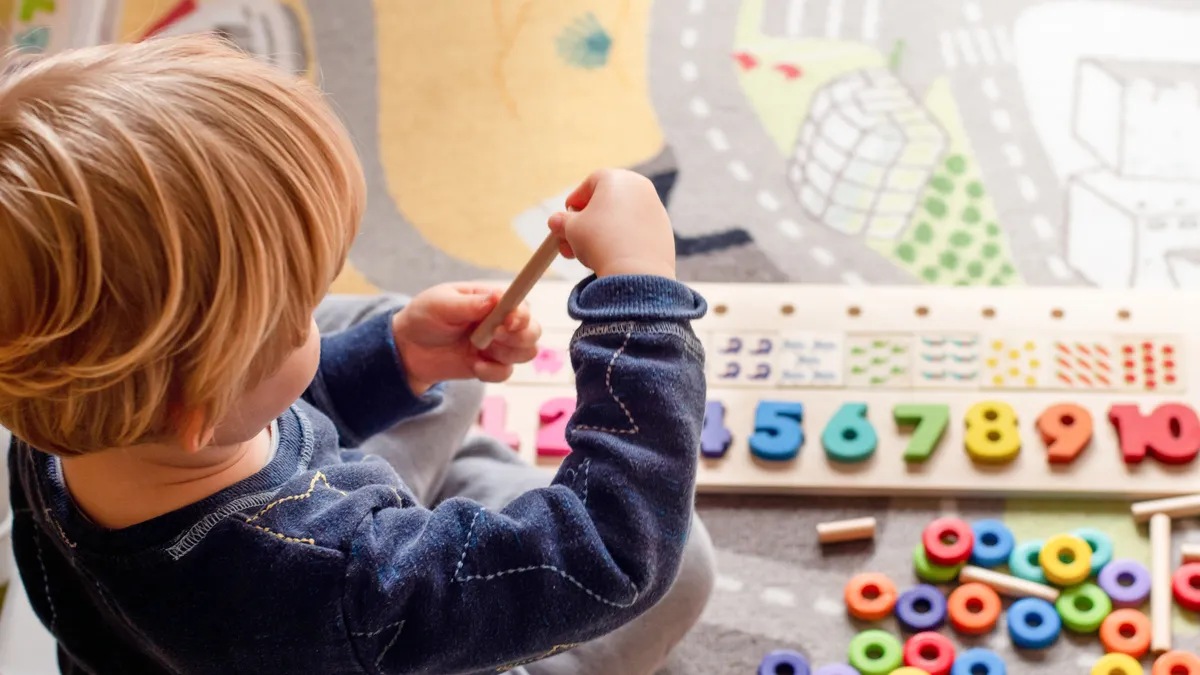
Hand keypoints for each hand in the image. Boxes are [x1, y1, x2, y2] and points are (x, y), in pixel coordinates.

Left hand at [391, 284, 541, 393]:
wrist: (407, 349)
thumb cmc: (424, 317)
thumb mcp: (440, 304)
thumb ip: (468, 304)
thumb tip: (496, 299)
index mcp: (492, 300)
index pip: (521, 304)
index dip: (521, 314)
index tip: (508, 322)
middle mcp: (501, 322)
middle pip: (533, 330)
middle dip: (520, 336)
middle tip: (495, 337)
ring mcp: (497, 345)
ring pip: (527, 352)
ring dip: (507, 354)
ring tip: (479, 350)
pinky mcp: (490, 365)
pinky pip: (506, 373)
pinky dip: (492, 371)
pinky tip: (474, 365)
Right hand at [546, 169, 675, 278]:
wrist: (636, 270)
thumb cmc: (600, 241)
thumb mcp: (571, 229)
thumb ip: (562, 222)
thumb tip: (555, 222)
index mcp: (616, 178)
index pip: (589, 184)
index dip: (575, 202)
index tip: (566, 218)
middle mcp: (639, 186)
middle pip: (607, 201)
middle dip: (587, 222)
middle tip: (572, 242)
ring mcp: (655, 207)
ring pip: (622, 217)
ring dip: (604, 232)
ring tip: (588, 254)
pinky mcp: (664, 229)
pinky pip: (637, 231)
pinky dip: (624, 239)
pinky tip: (613, 257)